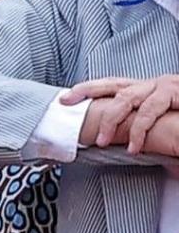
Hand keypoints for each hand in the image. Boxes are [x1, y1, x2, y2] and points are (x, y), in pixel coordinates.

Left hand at [64, 76, 178, 153]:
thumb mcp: (157, 126)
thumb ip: (139, 133)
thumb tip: (118, 147)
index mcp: (144, 90)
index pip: (111, 86)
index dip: (87, 90)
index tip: (65, 99)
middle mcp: (151, 85)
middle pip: (114, 85)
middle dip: (89, 94)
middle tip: (72, 111)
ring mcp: (163, 87)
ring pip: (128, 97)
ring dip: (112, 120)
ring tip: (103, 141)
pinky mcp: (175, 92)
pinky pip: (151, 109)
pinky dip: (140, 129)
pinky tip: (135, 146)